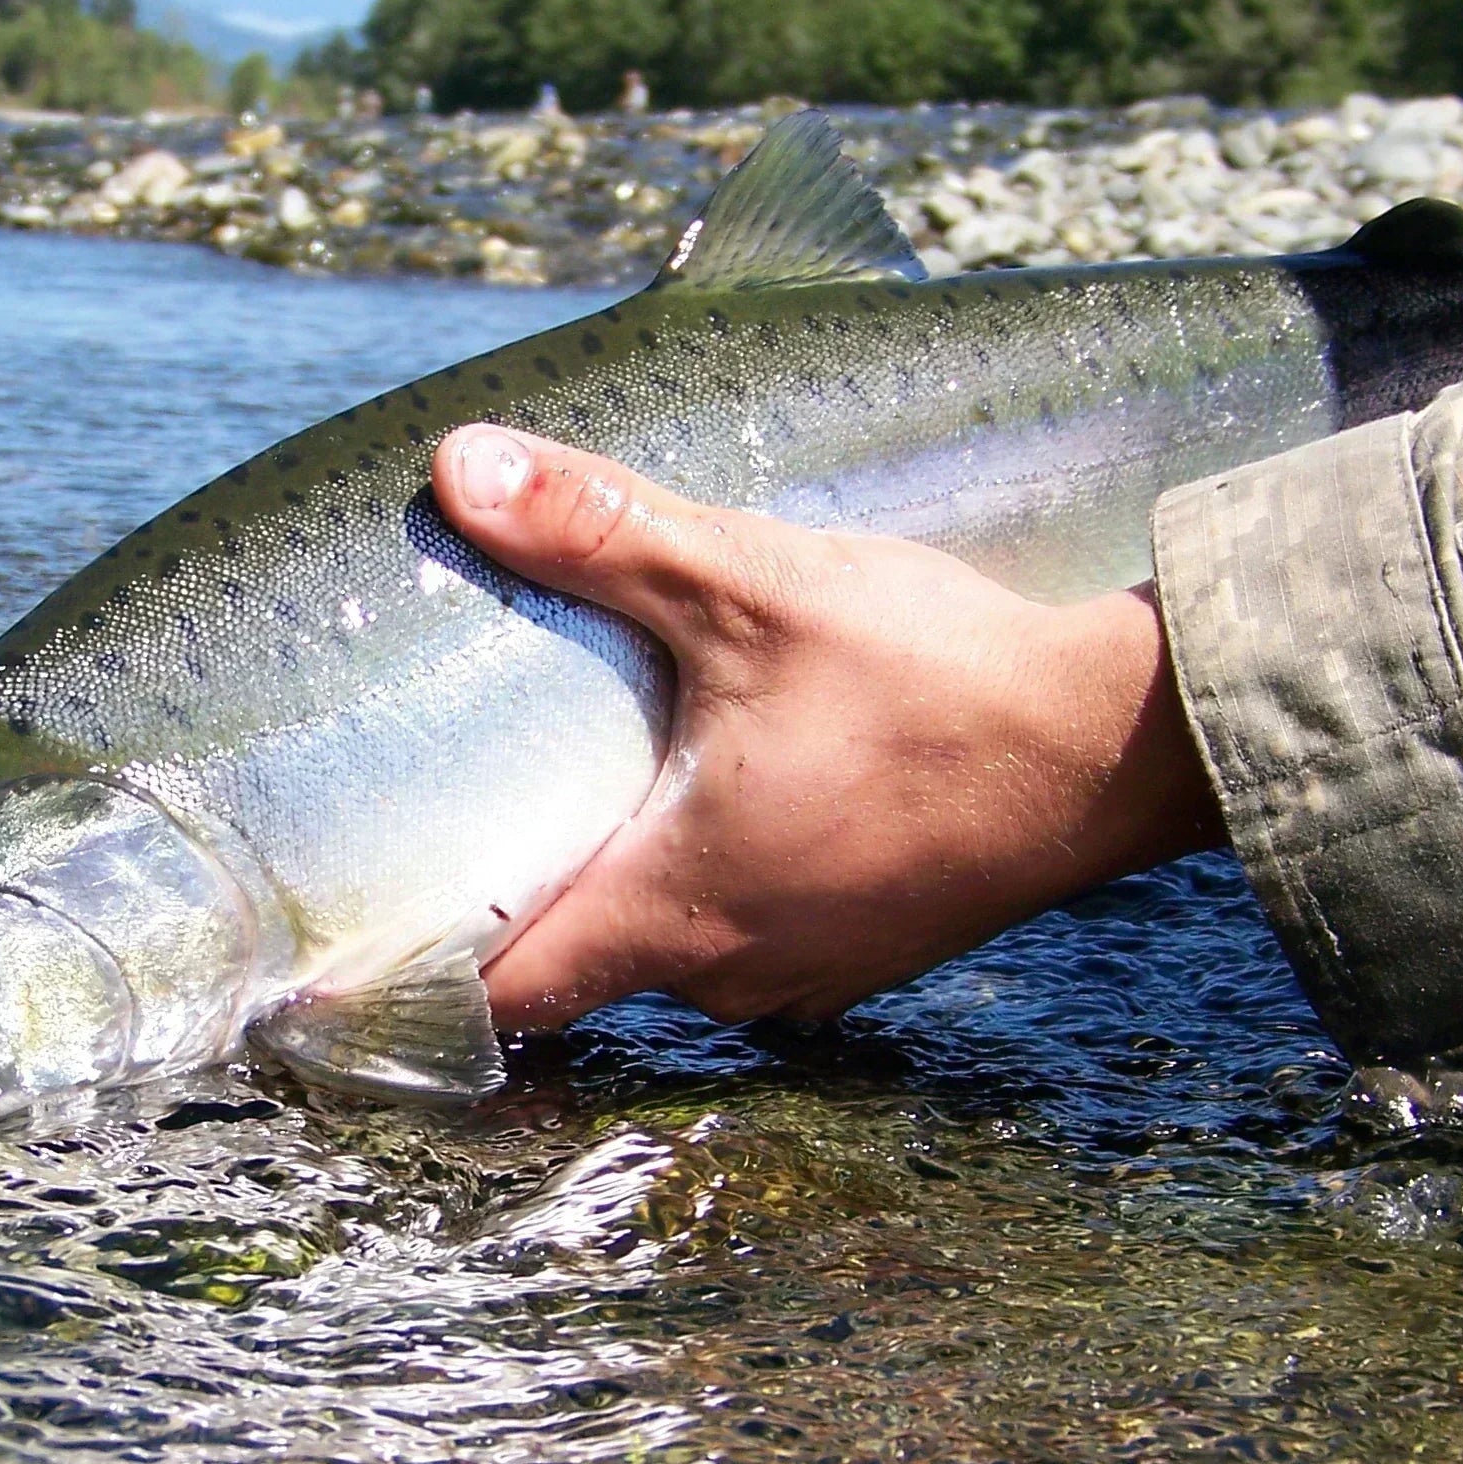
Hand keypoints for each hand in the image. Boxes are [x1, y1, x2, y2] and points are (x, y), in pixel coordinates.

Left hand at [433, 425, 1225, 1030]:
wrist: (1123, 744)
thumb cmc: (939, 679)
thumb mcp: (752, 587)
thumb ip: (602, 531)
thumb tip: (460, 468)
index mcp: (676, 906)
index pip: (503, 995)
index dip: (413, 978)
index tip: (339, 953)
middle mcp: (732, 967)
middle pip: (576, 967)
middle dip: (516, 901)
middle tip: (455, 814)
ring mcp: (810, 969)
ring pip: (667, 950)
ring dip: (622, 885)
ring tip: (578, 790)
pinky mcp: (872, 945)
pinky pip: (749, 934)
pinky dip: (710, 881)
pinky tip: (716, 792)